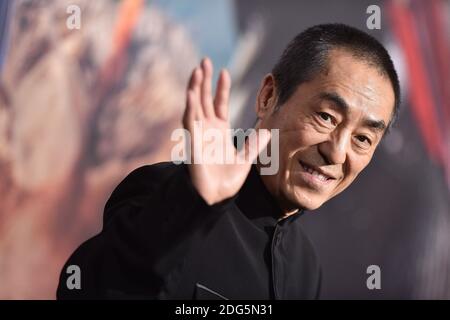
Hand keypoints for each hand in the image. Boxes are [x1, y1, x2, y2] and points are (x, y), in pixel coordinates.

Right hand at [183, 57, 270, 204]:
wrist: (217, 198)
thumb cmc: (227, 181)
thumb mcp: (246, 159)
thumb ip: (254, 144)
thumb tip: (267, 130)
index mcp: (218, 132)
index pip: (218, 104)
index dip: (220, 88)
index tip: (224, 72)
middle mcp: (206, 131)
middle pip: (203, 100)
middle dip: (204, 81)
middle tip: (204, 60)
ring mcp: (198, 135)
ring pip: (194, 106)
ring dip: (195, 88)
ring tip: (197, 70)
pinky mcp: (193, 143)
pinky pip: (190, 122)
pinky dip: (190, 107)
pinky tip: (192, 92)